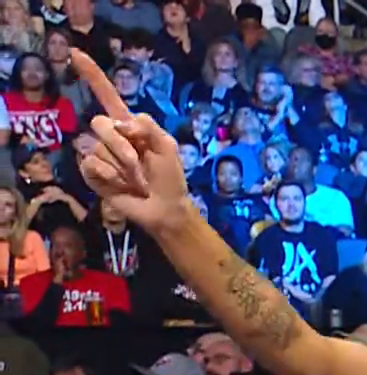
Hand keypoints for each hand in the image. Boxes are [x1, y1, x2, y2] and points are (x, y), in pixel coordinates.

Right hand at [70, 54, 191, 234]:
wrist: (165, 208)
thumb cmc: (170, 177)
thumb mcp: (167, 147)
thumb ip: (148, 126)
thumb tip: (122, 122)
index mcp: (129, 125)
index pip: (106, 94)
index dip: (92, 74)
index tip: (75, 53)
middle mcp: (110, 135)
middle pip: (100, 123)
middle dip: (123, 145)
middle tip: (141, 165)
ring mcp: (99, 153)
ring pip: (98, 147)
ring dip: (122, 167)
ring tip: (136, 180)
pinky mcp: (92, 173)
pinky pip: (92, 164)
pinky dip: (110, 176)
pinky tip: (121, 185)